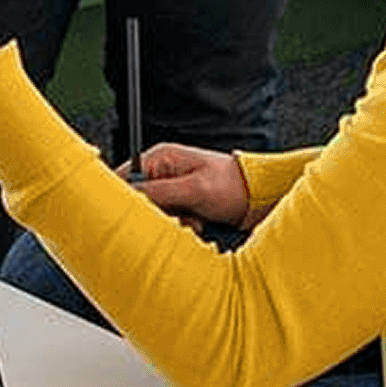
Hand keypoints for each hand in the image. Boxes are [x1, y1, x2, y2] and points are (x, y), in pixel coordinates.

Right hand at [134, 144, 251, 228]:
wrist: (259, 198)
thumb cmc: (233, 185)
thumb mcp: (194, 189)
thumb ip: (159, 192)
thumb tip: (131, 196)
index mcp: (161, 158)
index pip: (127, 177)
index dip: (128, 199)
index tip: (140, 214)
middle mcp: (163, 173)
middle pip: (140, 200)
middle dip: (157, 214)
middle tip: (177, 218)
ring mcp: (172, 190)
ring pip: (155, 215)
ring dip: (172, 224)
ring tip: (193, 221)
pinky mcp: (182, 205)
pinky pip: (170, 221)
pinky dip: (181, 228)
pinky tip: (197, 224)